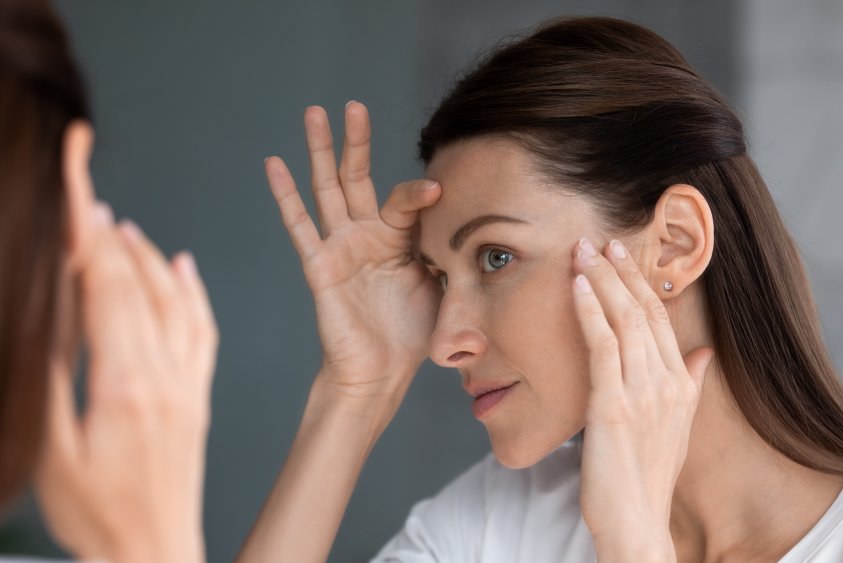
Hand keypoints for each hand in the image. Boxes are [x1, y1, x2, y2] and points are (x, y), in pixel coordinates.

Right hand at [35, 204, 217, 562]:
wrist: (154, 552)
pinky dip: (193, 293)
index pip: (105, 289)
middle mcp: (165, 376)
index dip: (88, 235)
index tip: (77, 192)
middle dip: (108, 234)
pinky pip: (203, 331)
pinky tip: (184, 267)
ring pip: (175, 302)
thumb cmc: (98, 515)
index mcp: (125, 385)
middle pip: (138, 287)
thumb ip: (53, 380)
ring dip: (148, 258)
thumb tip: (49, 318)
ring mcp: (187, 384)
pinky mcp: (198, 396)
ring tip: (122, 226)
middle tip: (88, 193)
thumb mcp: (54, 452)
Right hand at [265, 103, 440, 410]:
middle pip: (358, 177)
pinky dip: (286, 195)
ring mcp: (341, 247)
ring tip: (313, 112)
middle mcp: (368, 235)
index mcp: (399, 239)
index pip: (405, 200)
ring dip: (320, 151)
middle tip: (353, 105)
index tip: (438, 192)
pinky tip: (275, 163)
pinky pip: (301, 226)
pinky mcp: (320, 266)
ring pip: (328, 189)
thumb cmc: (413, 334)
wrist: (382, 372)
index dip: (420, 194)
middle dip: (355, 141)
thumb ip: (453, 255)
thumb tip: (485, 234)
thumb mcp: (444, 287)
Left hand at [571, 237, 713, 560]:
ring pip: (622, 320)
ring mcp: (641, 392)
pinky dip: (589, 310)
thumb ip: (692, 384)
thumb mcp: (678, 426)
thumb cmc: (648, 476)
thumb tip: (704, 352)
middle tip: (599, 239)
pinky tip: (577, 286)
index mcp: (681, 384)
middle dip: (619, 271)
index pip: (660, 318)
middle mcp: (666, 382)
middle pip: (643, 310)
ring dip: (600, 280)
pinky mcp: (613, 405)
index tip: (622, 255)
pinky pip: (601, 345)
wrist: (637, 522)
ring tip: (582, 251)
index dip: (639, 282)